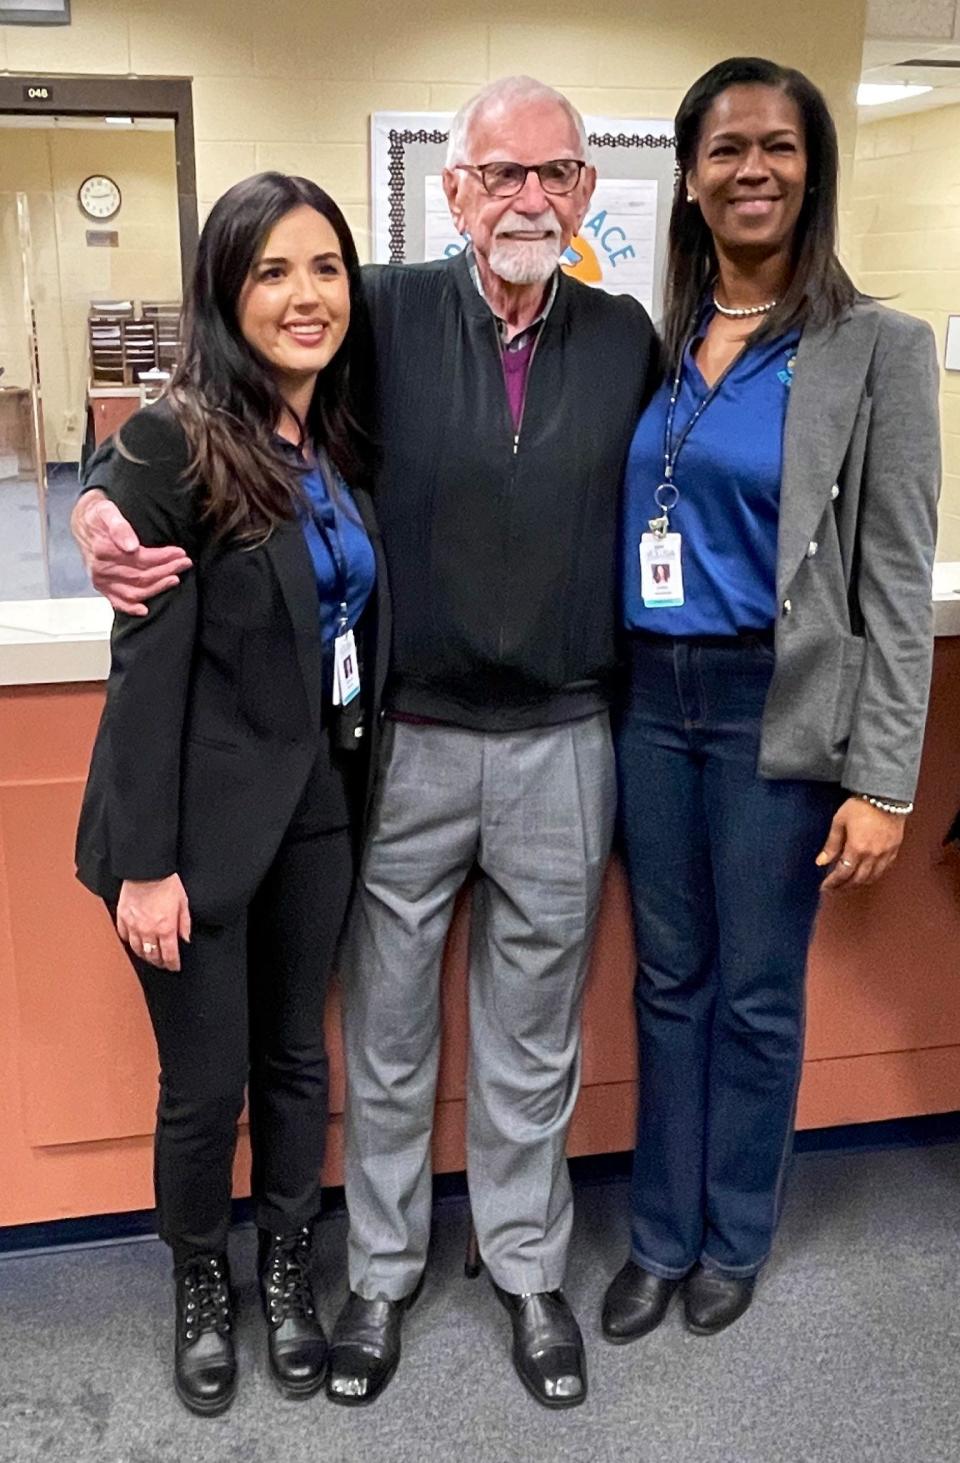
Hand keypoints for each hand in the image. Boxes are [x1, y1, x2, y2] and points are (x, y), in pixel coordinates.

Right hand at [71, 489, 192, 615]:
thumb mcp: (107, 510)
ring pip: (134, 592)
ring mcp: (101, 580)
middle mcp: (101, 569)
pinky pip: (117, 602)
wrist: (83, 522)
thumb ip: (119, 526)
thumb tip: (130, 546)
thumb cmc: (97, 515)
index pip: (141, 559)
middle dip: (166, 570)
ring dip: (157, 588)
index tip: (180, 553)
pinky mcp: (102, 587)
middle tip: (184, 563)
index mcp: (104, 550)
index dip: (163, 558)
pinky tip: (145, 610)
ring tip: (175, 579)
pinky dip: (131, 608)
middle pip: (141, 576)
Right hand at [117, 874, 191, 970]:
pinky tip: (133, 942)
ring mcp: (133, 925)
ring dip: (144, 956)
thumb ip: (185, 923)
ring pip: (137, 949)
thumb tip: (185, 939)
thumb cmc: (166, 883)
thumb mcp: (183, 903)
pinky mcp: (122, 917)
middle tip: (162, 964)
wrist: (147, 870)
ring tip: (149, 957)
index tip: (174, 967)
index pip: (169, 955)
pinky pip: (123, 935)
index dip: (172, 964)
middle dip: (159, 962)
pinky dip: (129, 941)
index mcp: (166, 928)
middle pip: (152, 955)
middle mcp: (148, 931)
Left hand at [816, 797, 905, 891]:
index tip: (825, 886)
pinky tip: (866, 874)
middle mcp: (872, 855)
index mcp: (857, 849)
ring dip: (858, 884)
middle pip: (857, 880)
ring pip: (872, 878)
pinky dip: (873, 876)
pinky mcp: (895, 850)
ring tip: (848, 883)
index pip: (843, 874)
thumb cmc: (861, 806)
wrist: (886, 796)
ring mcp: (885, 854)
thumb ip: (831, 845)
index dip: (833, 883)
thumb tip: (821, 862)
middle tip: (835, 888)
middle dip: (844, 887)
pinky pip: (884, 870)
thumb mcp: (839, 822)